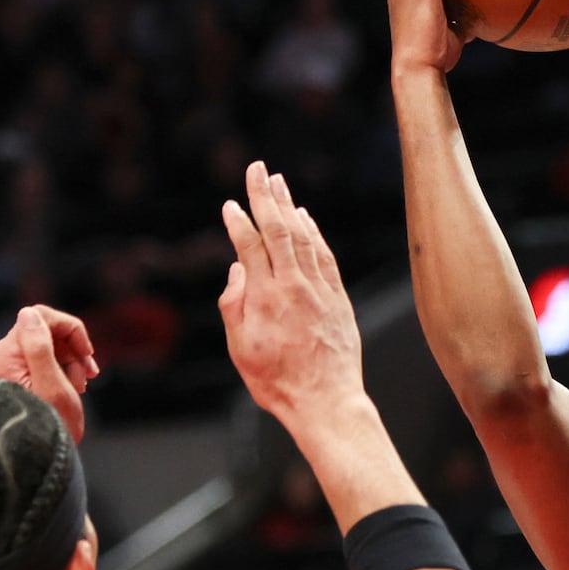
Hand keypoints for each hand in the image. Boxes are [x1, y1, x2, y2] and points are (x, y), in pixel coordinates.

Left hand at [0, 305, 96, 442]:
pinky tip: (71, 388)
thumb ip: (39, 347)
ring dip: (69, 362)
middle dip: (71, 351)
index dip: (71, 330)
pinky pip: (41, 356)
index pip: (39, 318)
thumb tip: (29, 313)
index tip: (89, 354)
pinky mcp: (9, 374)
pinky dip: (61, 368)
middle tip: (87, 377)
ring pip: (46, 343)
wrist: (41, 459)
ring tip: (79, 388)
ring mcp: (1, 365)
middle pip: (43, 330)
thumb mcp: (51, 385)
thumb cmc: (51, 427)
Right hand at [218, 160, 365, 423]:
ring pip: (303, 237)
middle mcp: (294, 286)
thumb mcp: (241, 349)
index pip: (250, 246)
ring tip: (278, 181)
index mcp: (266, 297)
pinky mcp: (338, 297)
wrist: (326, 401)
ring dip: (289, 206)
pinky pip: (324, 255)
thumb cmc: (278, 381)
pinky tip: (305, 217)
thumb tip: (237, 269)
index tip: (230, 205)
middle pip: (278, 229)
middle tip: (257, 168)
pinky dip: (313, 232)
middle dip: (265, 196)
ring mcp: (320, 289)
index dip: (238, 222)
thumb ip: (235, 305)